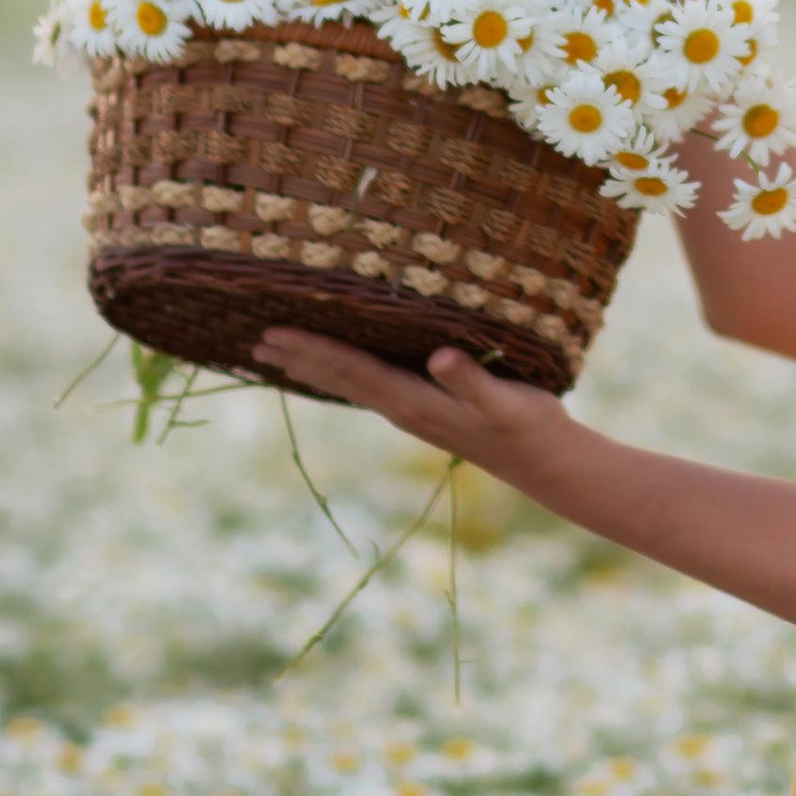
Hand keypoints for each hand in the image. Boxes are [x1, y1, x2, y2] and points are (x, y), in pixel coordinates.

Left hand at [253, 330, 568, 479]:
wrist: (541, 463)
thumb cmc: (526, 425)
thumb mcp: (504, 401)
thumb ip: (471, 380)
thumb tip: (438, 358)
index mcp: (411, 400)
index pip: (351, 370)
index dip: (312, 349)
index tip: (273, 332)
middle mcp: (401, 408)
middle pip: (337, 378)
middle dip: (297, 358)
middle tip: (254, 340)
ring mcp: (408, 412)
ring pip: (348, 385)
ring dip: (312, 368)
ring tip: (277, 355)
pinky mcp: (421, 410)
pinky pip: (366, 387)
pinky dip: (340, 374)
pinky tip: (335, 369)